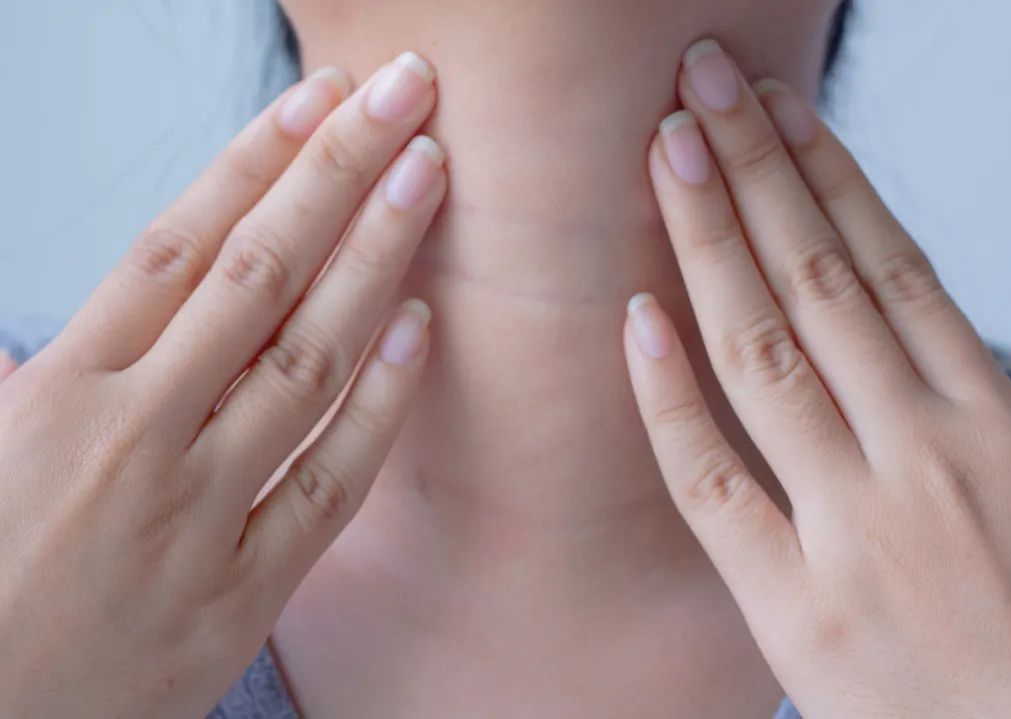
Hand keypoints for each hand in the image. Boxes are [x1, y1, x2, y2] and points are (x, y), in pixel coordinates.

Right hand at [0, 52, 444, 718]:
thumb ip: (19, 378)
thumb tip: (30, 336)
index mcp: (58, 394)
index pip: (177, 245)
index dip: (256, 161)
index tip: (318, 100)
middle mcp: (134, 436)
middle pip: (258, 274)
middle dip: (338, 174)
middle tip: (406, 96)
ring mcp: (198, 512)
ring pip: (307, 358)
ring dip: (376, 258)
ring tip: (428, 176)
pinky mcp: (247, 589)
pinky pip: (331, 481)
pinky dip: (382, 403)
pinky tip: (423, 328)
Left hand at [625, 38, 1010, 716]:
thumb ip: (958, 402)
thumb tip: (889, 318)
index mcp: (995, 423)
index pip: (892, 265)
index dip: (828, 175)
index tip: (779, 109)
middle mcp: (926, 455)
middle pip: (821, 280)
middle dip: (755, 171)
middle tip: (701, 89)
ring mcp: (858, 526)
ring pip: (766, 351)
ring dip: (710, 240)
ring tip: (668, 152)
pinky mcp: (794, 603)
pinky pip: (714, 479)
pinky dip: (670, 395)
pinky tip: (638, 315)